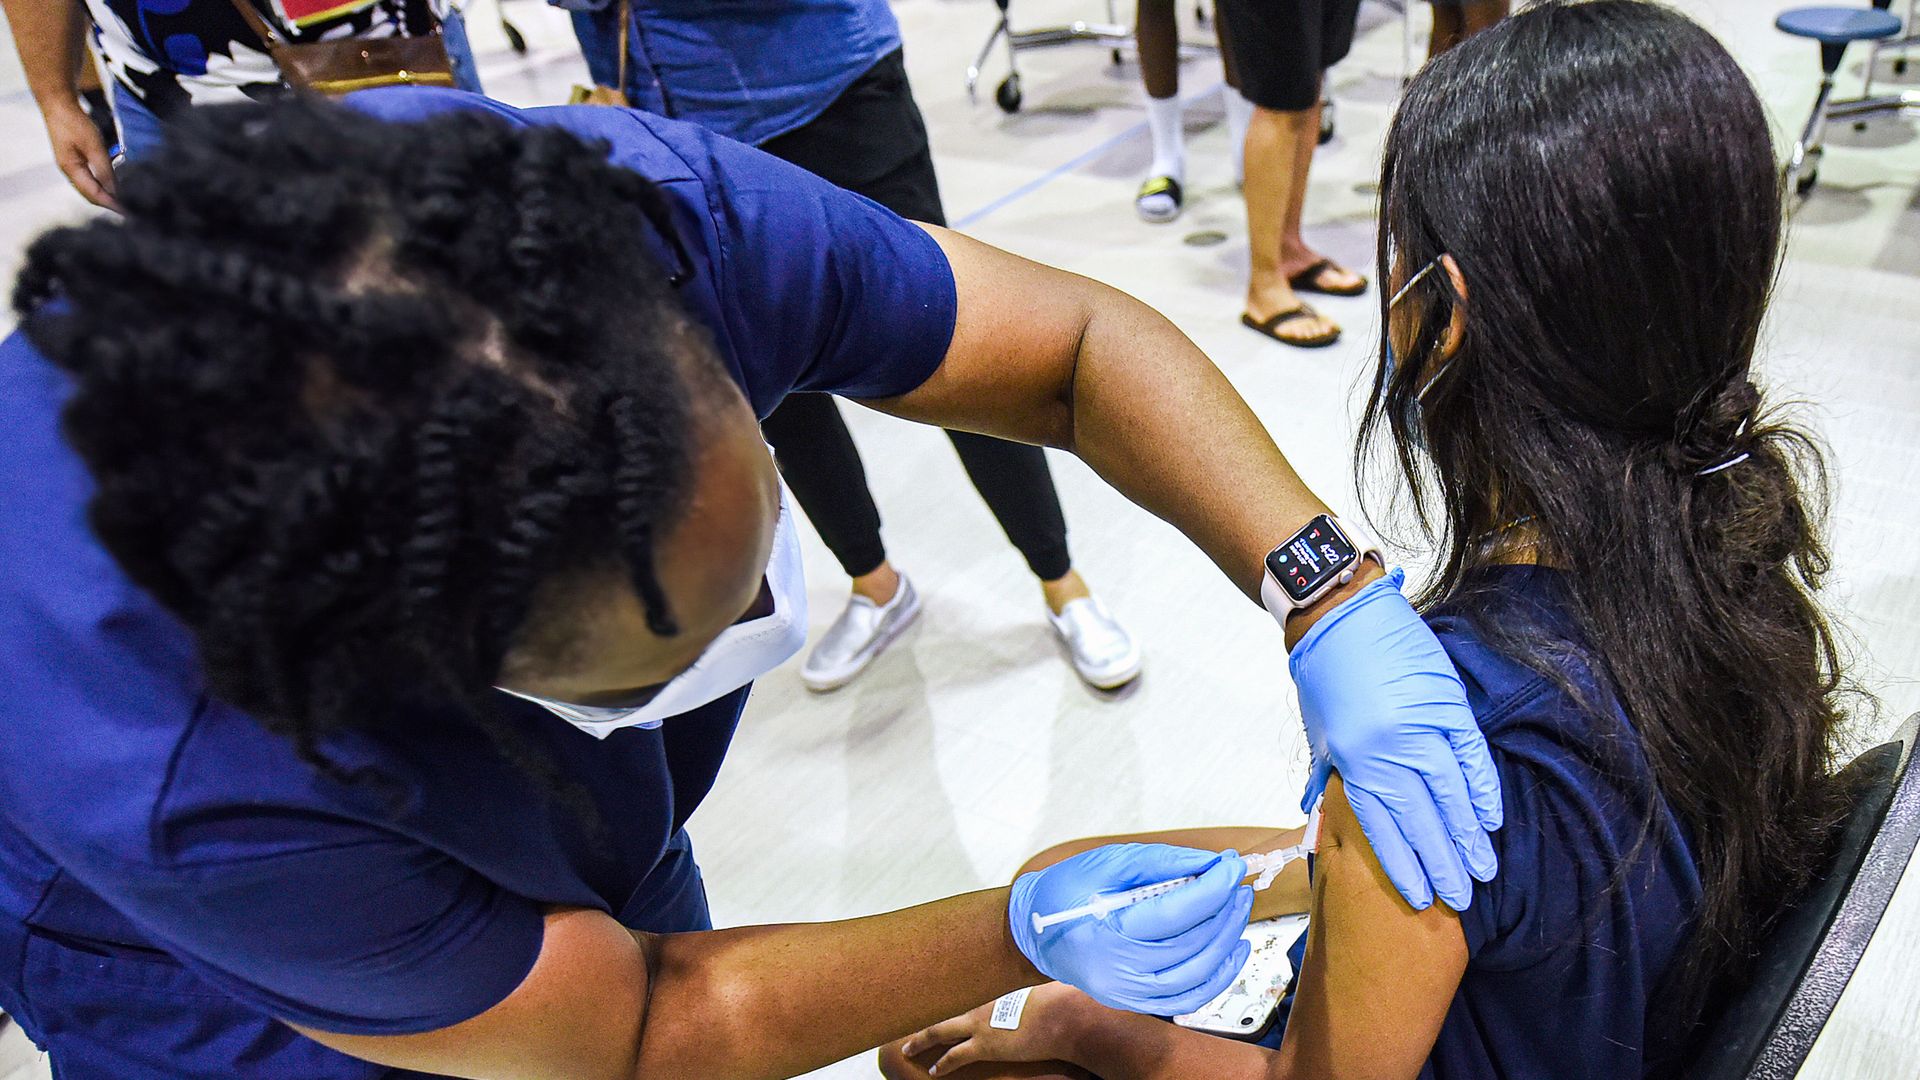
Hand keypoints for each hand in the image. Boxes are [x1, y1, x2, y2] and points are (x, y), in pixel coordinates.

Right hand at [41, 100, 118, 210]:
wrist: (59, 105)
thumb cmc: (75, 123)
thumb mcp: (94, 147)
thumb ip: (105, 170)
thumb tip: (115, 192)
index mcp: (71, 170)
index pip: (94, 195)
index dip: (112, 205)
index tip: (128, 212)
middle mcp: (70, 171)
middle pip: (91, 195)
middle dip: (110, 203)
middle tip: (130, 209)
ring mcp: (71, 165)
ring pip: (91, 187)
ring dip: (107, 195)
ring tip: (124, 200)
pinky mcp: (75, 159)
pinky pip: (90, 178)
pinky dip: (103, 184)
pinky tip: (114, 184)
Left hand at [900, 983, 1091, 1076]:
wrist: (1060, 1017)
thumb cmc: (1057, 1000)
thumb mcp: (1042, 987)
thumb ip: (1033, 986)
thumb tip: (1043, 979)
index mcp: (993, 990)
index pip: (964, 995)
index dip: (949, 1000)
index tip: (938, 998)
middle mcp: (980, 1005)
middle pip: (943, 1010)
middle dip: (924, 1018)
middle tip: (907, 1025)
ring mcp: (979, 1025)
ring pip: (939, 1031)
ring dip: (922, 1040)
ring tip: (907, 1048)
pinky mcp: (984, 1046)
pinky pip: (954, 1057)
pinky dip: (942, 1064)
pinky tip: (932, 1071)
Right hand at [1008, 843, 1252, 1015]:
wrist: (1033, 932)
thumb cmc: (1067, 890)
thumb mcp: (1108, 862)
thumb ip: (1162, 863)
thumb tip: (1212, 864)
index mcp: (1105, 930)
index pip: (1174, 913)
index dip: (1212, 889)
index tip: (1233, 866)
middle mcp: (1117, 970)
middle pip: (1190, 944)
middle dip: (1224, 910)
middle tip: (1237, 883)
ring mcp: (1126, 993)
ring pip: (1196, 974)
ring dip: (1227, 940)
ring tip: (1237, 909)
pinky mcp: (1134, 1002)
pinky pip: (1188, 998)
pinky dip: (1218, 976)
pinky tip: (1233, 950)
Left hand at [1289, 567, 1501, 910]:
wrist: (1339, 615)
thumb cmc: (1325, 676)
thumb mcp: (1323, 734)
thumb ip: (1338, 777)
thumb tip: (1334, 822)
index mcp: (1355, 761)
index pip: (1385, 828)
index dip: (1406, 866)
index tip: (1423, 898)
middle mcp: (1390, 751)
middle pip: (1423, 821)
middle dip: (1444, 865)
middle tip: (1463, 900)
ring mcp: (1423, 727)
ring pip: (1453, 796)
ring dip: (1470, 837)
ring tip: (1483, 870)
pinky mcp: (1448, 704)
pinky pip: (1472, 756)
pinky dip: (1484, 789)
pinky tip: (1492, 820)